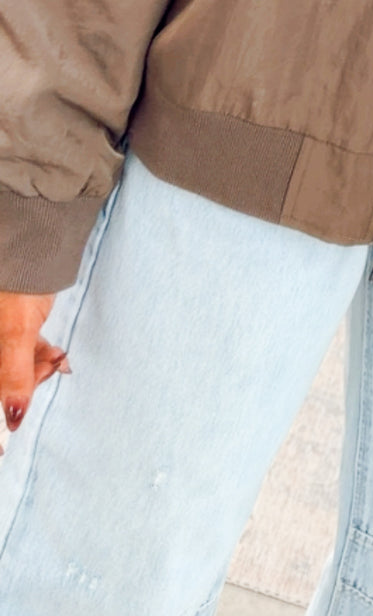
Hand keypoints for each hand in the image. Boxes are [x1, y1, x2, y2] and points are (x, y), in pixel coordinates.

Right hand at [0, 290, 69, 448]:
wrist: (36, 245)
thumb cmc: (17, 286)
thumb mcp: (14, 334)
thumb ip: (12, 376)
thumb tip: (11, 419)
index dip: (0, 414)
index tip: (10, 439)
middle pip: (3, 381)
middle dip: (22, 385)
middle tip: (48, 370)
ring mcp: (1, 337)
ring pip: (12, 369)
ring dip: (35, 371)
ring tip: (55, 359)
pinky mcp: (13, 329)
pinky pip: (21, 353)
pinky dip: (38, 358)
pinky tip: (55, 356)